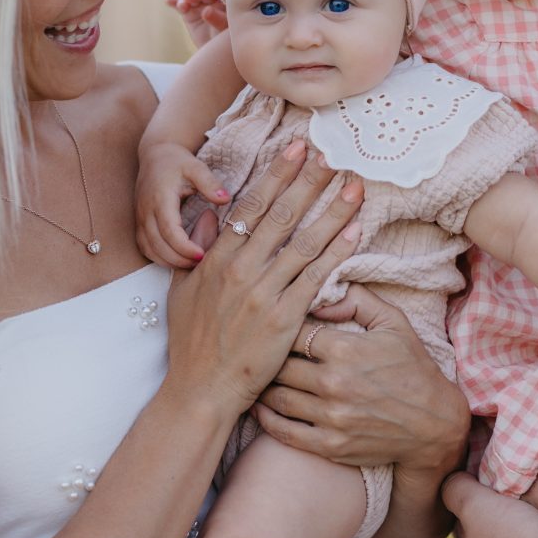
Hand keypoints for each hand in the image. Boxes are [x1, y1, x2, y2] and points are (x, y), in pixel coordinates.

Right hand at [136, 139, 226, 268]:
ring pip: (150, 250)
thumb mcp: (195, 167)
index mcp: (160, 198)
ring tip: (192, 264)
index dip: (184, 247)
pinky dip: (159, 258)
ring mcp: (140, 219)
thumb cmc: (176, 162)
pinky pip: (145, 248)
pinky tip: (177, 260)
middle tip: (202, 264)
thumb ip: (210, 183)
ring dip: (169, 262)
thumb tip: (225, 199)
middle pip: (158, 246)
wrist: (155, 155)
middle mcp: (146, 211)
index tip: (202, 255)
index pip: (169, 231)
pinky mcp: (139, 224)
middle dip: (179, 259)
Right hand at [162, 140, 361, 417]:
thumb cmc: (191, 343)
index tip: (296, 148)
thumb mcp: (181, 291)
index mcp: (216, 260)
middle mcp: (241, 270)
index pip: (251, 205)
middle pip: (281, 215)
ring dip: (332, 210)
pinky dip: (337, 252)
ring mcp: (264, 293)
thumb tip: (209, 218)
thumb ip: (195, 251)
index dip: (276, 174)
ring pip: (305, 241)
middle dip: (309, 181)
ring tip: (354, 186)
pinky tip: (355, 231)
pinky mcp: (285, 318)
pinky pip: (317, 277)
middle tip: (333, 154)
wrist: (201, 389)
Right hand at [164, 0, 228, 46]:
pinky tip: (168, 0)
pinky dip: (174, 1)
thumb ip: (217, 19)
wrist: (216, 51)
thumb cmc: (227, 39)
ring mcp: (198, 3)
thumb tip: (206, 10)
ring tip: (182, 5)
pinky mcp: (187, 11)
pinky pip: (180, 4)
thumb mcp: (225, 30)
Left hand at [254, 288, 468, 471]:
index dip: (281, 326)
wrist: (433, 423)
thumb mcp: (394, 322)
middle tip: (260, 351)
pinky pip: (284, 432)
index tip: (277, 325)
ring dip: (263, 386)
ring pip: (277, 397)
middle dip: (268, 356)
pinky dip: (266, 419)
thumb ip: (357, 299)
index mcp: (346, 349)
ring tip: (256, 376)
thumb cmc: (412, 367)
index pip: (292, 331)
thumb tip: (320, 295)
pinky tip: (259, 408)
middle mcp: (334, 384)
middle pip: (279, 365)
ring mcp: (331, 418)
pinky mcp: (330, 445)